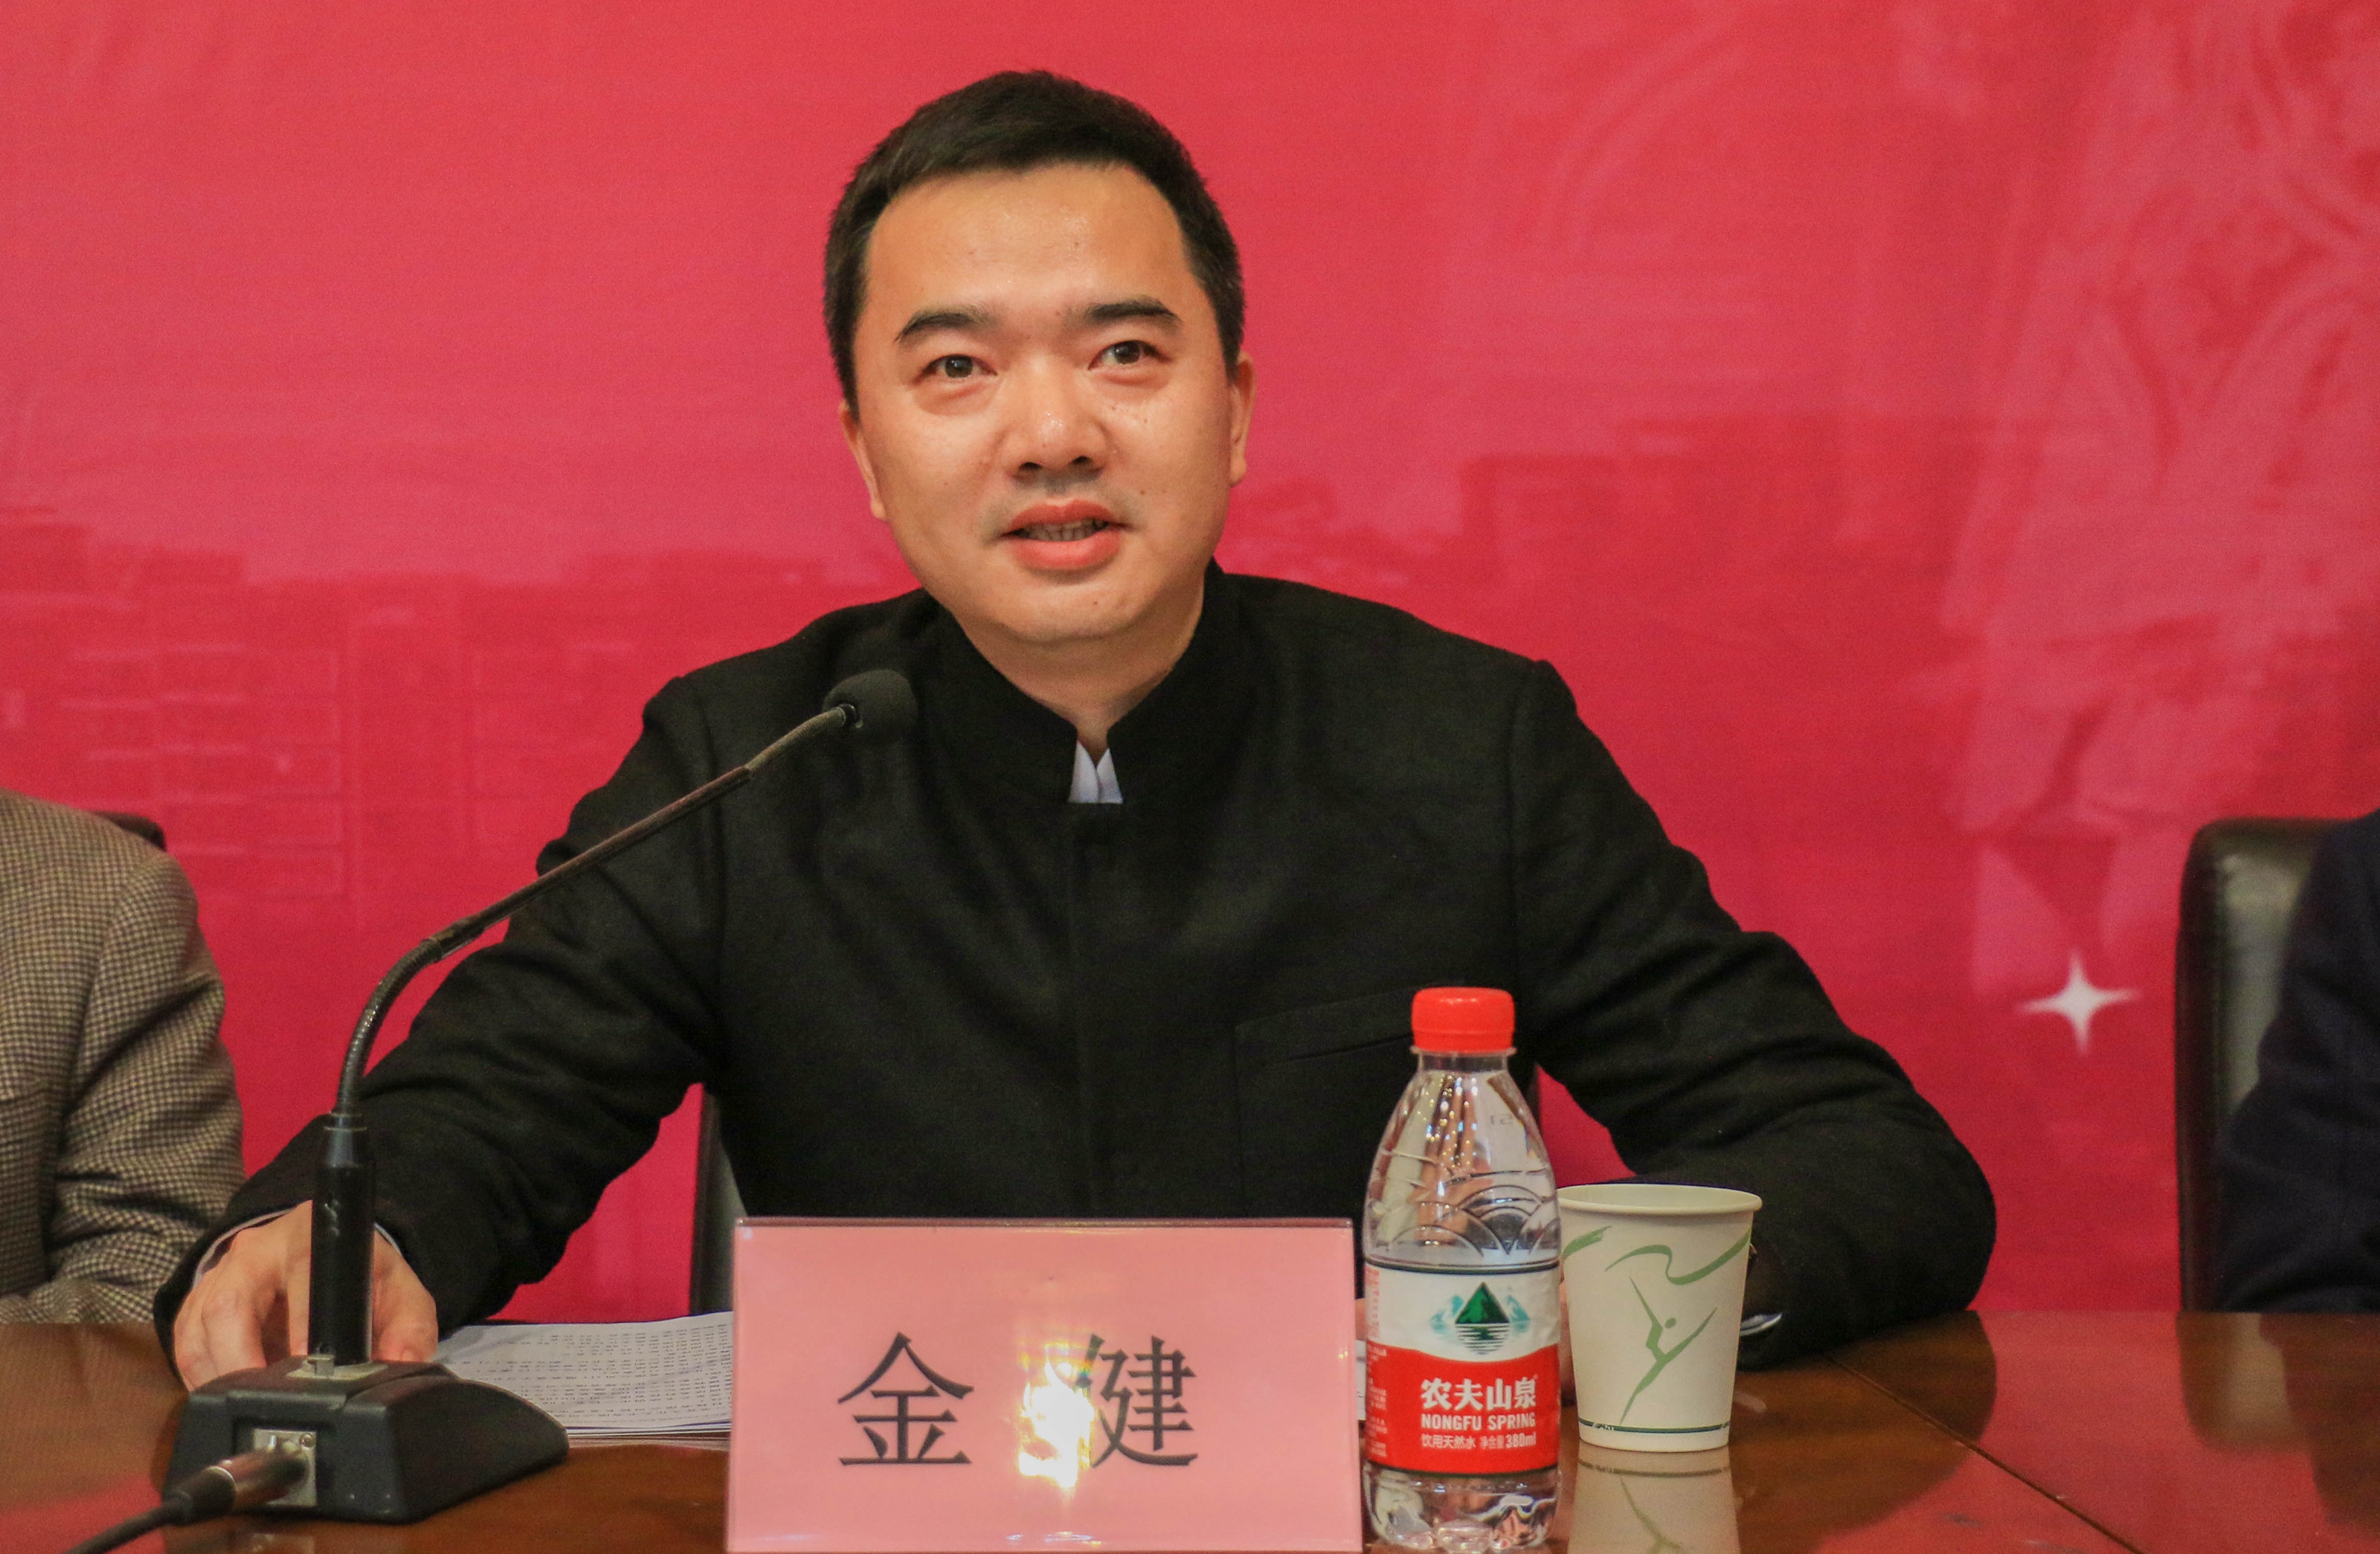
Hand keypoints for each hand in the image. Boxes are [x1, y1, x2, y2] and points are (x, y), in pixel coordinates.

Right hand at [174, 1204, 438, 1387]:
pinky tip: (228, 1397)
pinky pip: (186, 1345)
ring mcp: (220, 1276)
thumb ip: (409, 1330)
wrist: (325, 1256)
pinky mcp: (197, 1303)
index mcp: (311, 1238)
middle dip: (241, 1361)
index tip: (303, 1367)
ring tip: (248, 1408)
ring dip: (218, 1377)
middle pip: (229, 1305)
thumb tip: (401, 1367)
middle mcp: (257, 1251)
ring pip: (199, 1329)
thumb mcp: (400, 1294)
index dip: (298, 1326)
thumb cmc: (362, 1279)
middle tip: (264, 1403)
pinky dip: (201, 1378)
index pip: (299, 1275)